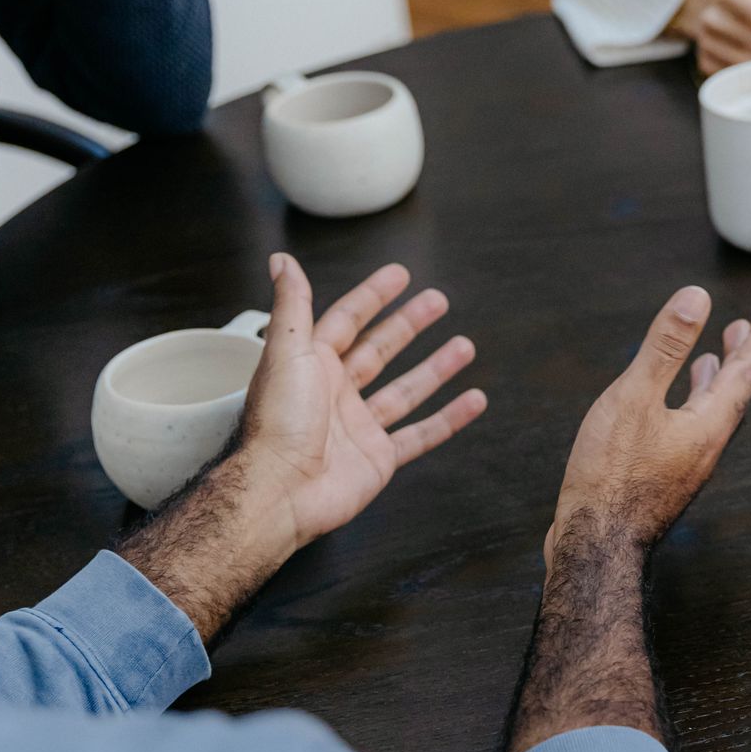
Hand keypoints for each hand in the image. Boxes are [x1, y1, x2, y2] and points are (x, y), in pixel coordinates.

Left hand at [237, 255, 487, 563]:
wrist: (281, 490)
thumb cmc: (277, 423)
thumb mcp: (286, 352)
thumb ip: (293, 305)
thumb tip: (282, 261)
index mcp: (312, 365)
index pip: (347, 321)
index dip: (373, 297)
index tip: (400, 276)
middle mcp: (336, 393)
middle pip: (380, 351)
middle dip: (409, 325)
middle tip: (438, 302)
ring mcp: (360, 426)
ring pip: (406, 390)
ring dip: (435, 368)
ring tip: (464, 347)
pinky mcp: (378, 458)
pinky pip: (421, 434)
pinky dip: (449, 419)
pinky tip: (473, 401)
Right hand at [546, 286, 750, 562]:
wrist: (596, 546)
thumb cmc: (612, 476)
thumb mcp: (635, 398)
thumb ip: (666, 347)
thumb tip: (697, 298)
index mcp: (709, 424)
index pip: (746, 371)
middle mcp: (706, 446)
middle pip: (734, 393)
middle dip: (741, 356)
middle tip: (748, 328)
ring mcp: (686, 465)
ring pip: (711, 415)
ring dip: (715, 382)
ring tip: (711, 360)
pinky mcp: (663, 479)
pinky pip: (689, 431)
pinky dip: (689, 405)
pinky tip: (666, 408)